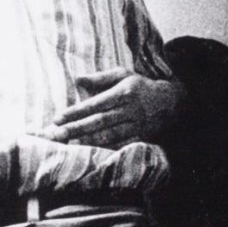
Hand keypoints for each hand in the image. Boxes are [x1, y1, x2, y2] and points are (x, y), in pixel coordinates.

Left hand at [39, 70, 182, 148]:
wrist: (171, 102)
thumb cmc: (141, 86)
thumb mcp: (124, 75)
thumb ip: (101, 78)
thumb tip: (78, 79)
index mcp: (124, 92)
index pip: (95, 104)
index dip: (75, 111)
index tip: (57, 118)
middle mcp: (130, 109)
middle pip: (99, 121)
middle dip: (76, 128)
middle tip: (56, 134)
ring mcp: (136, 125)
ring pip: (108, 135)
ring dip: (87, 140)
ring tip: (69, 144)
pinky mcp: (140, 138)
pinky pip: (120, 145)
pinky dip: (104, 149)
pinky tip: (90, 151)